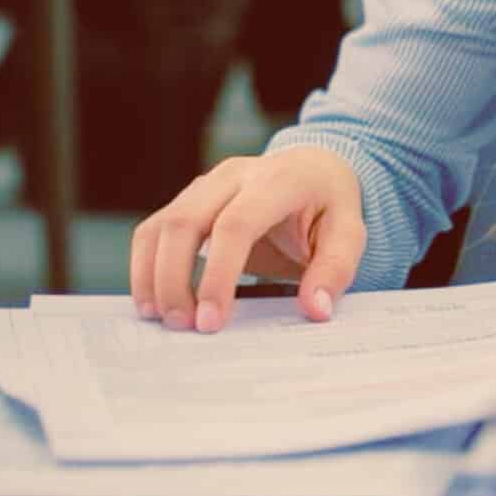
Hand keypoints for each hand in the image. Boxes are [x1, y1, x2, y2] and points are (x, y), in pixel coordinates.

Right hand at [128, 147, 365, 333]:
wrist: (313, 169)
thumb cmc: (328, 206)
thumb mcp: (349, 233)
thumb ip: (335, 269)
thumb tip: (315, 309)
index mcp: (278, 180)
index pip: (235, 225)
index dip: (218, 275)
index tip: (211, 321)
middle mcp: (234, 175)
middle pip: (186, 222)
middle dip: (175, 279)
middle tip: (183, 326)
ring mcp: (206, 184)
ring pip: (162, 225)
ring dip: (154, 276)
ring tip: (165, 319)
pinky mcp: (188, 199)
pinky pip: (153, 229)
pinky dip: (145, 265)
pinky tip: (154, 300)